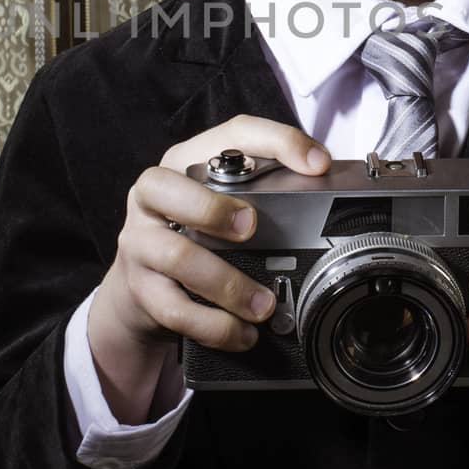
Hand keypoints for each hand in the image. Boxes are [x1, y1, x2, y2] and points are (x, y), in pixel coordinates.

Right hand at [88, 117, 330, 422]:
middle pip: (167, 187)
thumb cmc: (196, 236)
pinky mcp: (140, 289)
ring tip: (264, 305)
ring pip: (176, 256)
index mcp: (184, 163)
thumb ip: (264, 190)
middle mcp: (153, 197)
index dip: (276, 143)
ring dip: (227, 284)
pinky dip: (215, 326)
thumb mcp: (223, 202)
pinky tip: (243, 333)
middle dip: (213, 208)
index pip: (231, 134)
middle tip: (252, 227)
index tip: (316, 164)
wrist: (139, 292)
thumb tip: (328, 188)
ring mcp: (140, 243)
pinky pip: (174, 309)